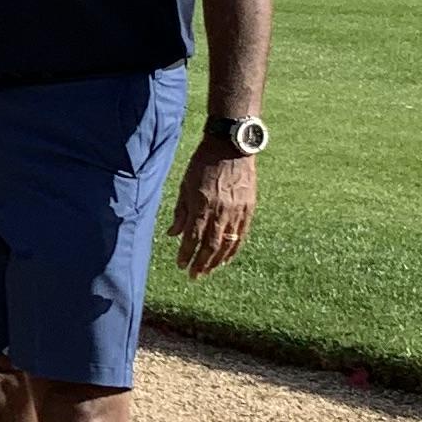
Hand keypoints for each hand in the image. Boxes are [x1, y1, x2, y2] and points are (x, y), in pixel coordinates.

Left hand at [171, 145, 255, 278]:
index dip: (186, 254)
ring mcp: (237, 210)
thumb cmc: (203, 162)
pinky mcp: (249, 208)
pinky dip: (233, 249)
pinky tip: (226, 259)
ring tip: (208, 271)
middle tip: (193, 276)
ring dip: (216, 261)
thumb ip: (180, 211)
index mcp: (202, 204)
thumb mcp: (185, 184)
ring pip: (227, 243)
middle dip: (200, 263)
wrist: (231, 145)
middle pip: (210, 245)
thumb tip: (172, 234)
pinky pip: (241, 234)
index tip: (180, 265)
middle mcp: (220, 210)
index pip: (192, 237)